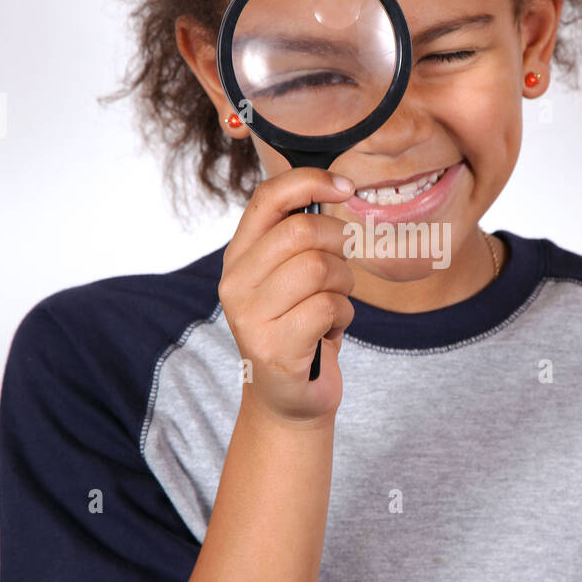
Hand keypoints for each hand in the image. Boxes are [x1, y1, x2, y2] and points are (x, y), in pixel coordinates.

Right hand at [219, 167, 355, 424]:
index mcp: (239, 256)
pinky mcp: (274, 348)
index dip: (311, 181)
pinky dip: (344, 316)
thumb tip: (337, 190)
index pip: (269, 198)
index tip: (346, 188)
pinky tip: (331, 331)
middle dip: (340, 243)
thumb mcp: (289, 276)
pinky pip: (328, 308)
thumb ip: (300, 237)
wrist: (287, 400)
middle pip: (303, 231)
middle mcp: (235, 283)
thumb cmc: (299, 327)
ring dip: (345, 286)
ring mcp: (251, 317)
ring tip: (335, 305)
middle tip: (344, 268)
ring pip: (321, 269)